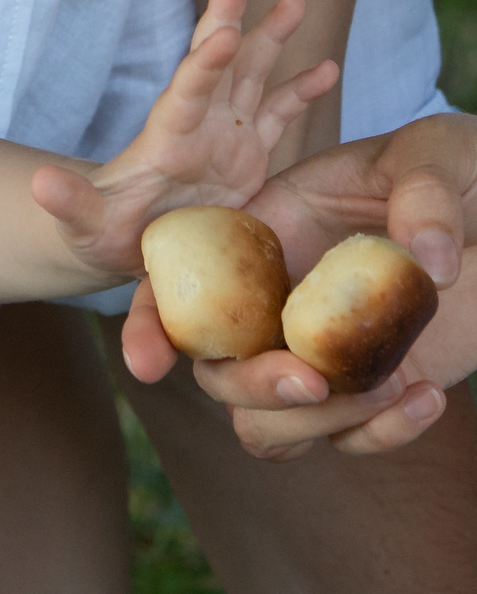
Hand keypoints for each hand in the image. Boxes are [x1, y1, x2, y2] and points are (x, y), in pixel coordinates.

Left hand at [31, 0, 334, 280]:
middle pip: (215, 62)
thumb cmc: (102, 230)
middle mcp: (198, 122)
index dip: (205, 64)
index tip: (223, 31)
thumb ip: (69, 204)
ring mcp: (225, 133)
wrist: (129, 240)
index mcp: (166, 137)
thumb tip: (39, 184)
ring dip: (271, 36)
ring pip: (251, 74)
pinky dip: (302, 91)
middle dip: (226, 16)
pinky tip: (328, 66)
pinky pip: (280, 115)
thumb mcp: (84, 223)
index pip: (186, 92)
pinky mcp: (248, 153)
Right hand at [122, 111, 476, 458]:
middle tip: (312, 379)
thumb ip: (425, 196)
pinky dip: (382, 435)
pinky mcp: (373, 388)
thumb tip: (426, 264)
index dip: (150, 324)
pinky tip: (429, 395)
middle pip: (219, 370)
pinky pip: (348, 439)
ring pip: (268, 423)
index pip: (180, 279)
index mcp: (264, 231)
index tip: (148, 363)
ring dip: (311, 425)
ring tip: (387, 388)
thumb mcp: (440, 154)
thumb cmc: (465, 167)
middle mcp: (277, 298)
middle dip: (253, 386)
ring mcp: (321, 350)